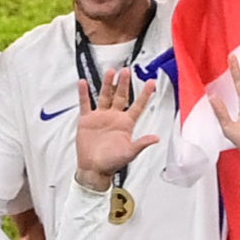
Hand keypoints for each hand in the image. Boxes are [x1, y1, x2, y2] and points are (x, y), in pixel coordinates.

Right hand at [72, 68, 157, 188]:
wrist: (93, 168)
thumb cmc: (112, 163)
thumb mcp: (129, 153)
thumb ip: (141, 144)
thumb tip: (156, 138)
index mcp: (126, 124)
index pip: (138, 106)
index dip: (145, 94)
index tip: (151, 82)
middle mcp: (114, 117)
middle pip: (120, 96)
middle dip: (124, 84)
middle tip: (126, 71)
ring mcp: (100, 117)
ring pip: (105, 96)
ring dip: (107, 84)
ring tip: (110, 72)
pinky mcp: (87, 120)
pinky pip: (85, 103)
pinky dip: (84, 93)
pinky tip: (83, 83)